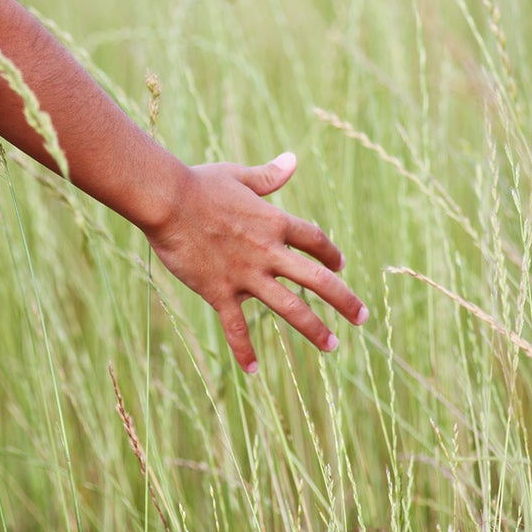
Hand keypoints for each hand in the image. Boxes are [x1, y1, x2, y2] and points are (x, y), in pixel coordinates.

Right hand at [144, 152, 367, 373]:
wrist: (167, 200)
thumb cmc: (200, 184)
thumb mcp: (240, 176)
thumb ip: (269, 176)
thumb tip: (293, 160)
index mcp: (275, 222)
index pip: (315, 241)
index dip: (331, 254)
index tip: (341, 265)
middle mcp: (268, 252)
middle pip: (317, 279)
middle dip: (344, 300)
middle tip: (363, 318)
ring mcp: (246, 275)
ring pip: (289, 307)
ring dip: (313, 328)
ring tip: (332, 346)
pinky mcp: (219, 291)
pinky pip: (235, 326)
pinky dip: (243, 349)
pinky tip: (252, 371)